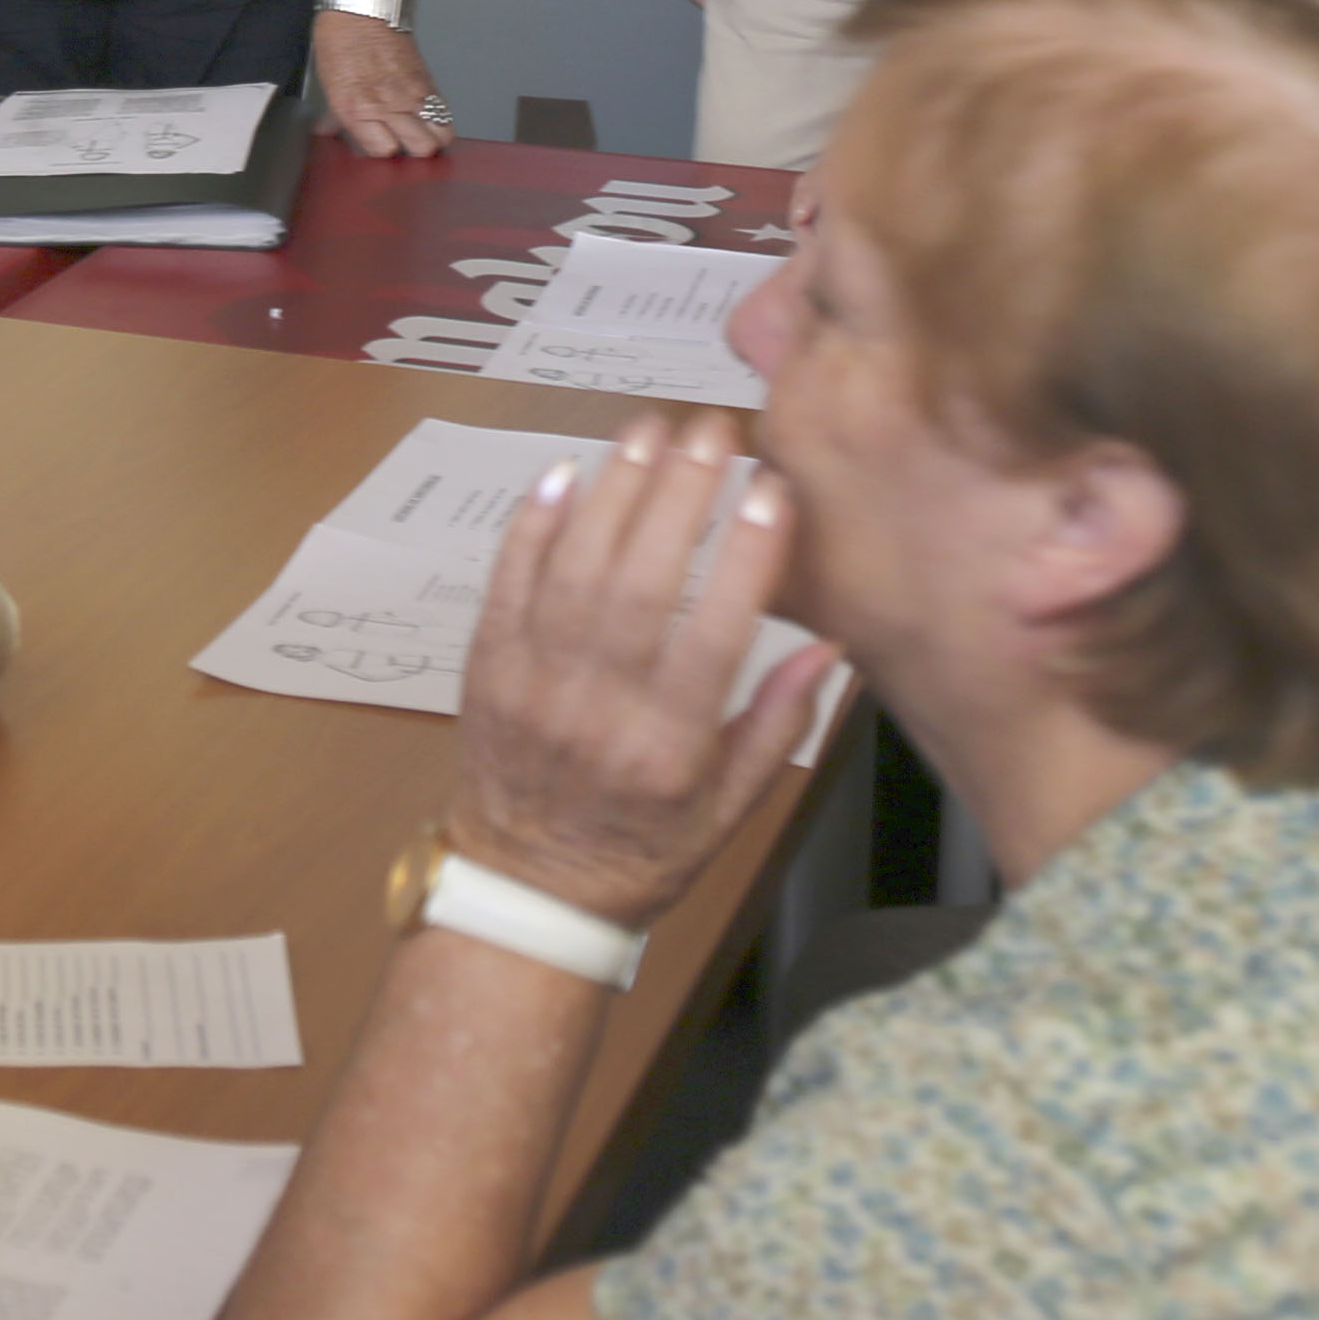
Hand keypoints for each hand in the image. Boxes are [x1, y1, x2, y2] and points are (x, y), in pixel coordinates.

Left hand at [309, 10, 452, 161]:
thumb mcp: (329, 83)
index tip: (380, 144)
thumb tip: (331, 132)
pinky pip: (444, 111)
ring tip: (420, 133)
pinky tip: (426, 116)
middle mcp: (388, 103)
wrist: (363, 6)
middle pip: (421, 149)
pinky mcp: (428, 79)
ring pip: (441, 134)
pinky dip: (439, 118)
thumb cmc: (342, 38)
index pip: (384, 151)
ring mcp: (411, 92)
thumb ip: (336, 115)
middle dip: (414, 151)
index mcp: (357, 108)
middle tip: (404, 143)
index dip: (383, 151)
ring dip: (432, 137)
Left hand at [447, 416, 835, 931]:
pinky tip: (568, 471)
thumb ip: (777, 725)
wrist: (524, 889)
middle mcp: (597, 708)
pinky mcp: (488, 664)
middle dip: (680, 496)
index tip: (772, 491)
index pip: (714, 636)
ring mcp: (532, 681)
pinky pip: (508, 579)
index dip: (746, 559)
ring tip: (650, 430)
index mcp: (667, 749)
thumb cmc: (642, 851)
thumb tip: (830, 645)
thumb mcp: (727, 812)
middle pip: (641, 582)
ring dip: (614, 489)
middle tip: (713, 430)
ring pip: (574, 567)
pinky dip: (535, 522)